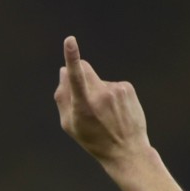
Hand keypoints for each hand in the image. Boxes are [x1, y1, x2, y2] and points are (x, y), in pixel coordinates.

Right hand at [53, 36, 149, 164]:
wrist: (127, 150)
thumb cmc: (93, 139)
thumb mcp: (69, 125)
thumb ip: (62, 97)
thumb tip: (64, 71)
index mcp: (84, 106)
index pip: (76, 76)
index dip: (72, 57)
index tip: (70, 40)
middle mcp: (101, 95)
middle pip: (85, 69)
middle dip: (79, 74)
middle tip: (82, 96)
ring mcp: (116, 89)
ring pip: (97, 79)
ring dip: (96, 90)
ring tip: (105, 114)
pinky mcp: (127, 87)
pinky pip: (111, 84)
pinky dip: (109, 94)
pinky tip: (115, 111)